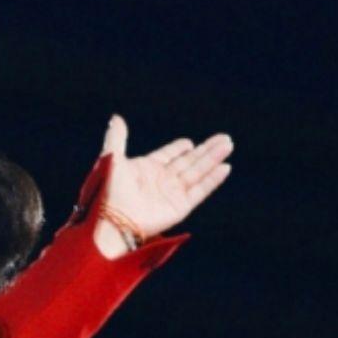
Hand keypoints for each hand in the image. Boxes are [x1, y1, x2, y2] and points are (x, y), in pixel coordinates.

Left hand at [93, 117, 234, 257]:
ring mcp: (171, 195)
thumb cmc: (109, 191)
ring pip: (197, 173)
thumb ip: (116, 138)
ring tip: (228, 145)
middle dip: (206, 150)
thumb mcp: (111, 158)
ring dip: (213, 159)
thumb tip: (116, 118)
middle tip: (224, 138)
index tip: (190, 142)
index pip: (168, 156)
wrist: (113, 220)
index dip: (179, 148)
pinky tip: (224, 168)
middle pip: (188, 162)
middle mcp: (161, 181)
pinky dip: (212, 180)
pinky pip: (199, 191)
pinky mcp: (179, 208)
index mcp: (146, 169)